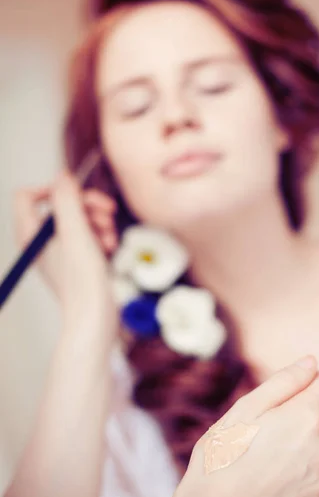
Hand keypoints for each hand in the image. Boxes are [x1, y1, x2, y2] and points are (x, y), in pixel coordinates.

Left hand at [14, 172, 118, 327]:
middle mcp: (42, 241)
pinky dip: (102, 236)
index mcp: (31, 234)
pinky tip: (111, 247)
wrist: (96, 320)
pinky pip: (89, 235)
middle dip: (88, 205)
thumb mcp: (76, 234)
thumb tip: (63, 176)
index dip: (53, 189)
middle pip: (62, 204)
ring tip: (110, 238)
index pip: (28, 196)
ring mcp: (61, 250)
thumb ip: (68, 201)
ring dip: (100, 222)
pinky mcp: (78, 259)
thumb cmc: (83, 283)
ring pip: (80, 218)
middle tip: (108, 210)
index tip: (76, 193)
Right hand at [165, 357, 318, 496]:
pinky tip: (281, 467)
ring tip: (272, 447)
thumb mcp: (247, 407)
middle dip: (305, 406)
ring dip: (309, 434)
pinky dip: (309, 461)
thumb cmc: (224, 456)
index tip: (278, 397)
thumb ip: (285, 380)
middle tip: (268, 422)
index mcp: (308, 416)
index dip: (302, 381)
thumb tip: (311, 361)